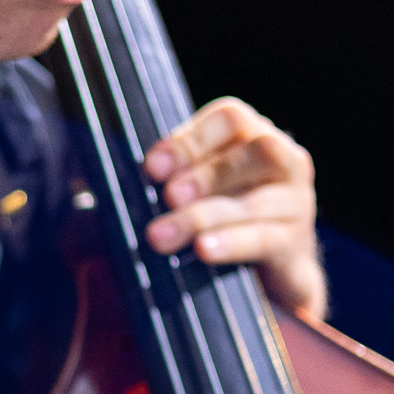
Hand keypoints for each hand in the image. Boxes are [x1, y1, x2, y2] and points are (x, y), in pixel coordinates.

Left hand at [142, 97, 325, 318]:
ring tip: (162, 237)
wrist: (269, 275)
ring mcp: (296, 202)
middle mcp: (284, 162)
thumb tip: (97, 174)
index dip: (191, 140)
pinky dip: (231, 243)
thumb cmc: (221, 220)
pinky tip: (204, 251)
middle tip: (165, 197)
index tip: (152, 167)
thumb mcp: (195, 191)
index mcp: (254, 136)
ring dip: (203, 216)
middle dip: (203, 175)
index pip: (231, 119)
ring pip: (253, 201)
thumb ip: (163, 176)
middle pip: (253, 153)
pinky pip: (265, 239)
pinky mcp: (296, 243)